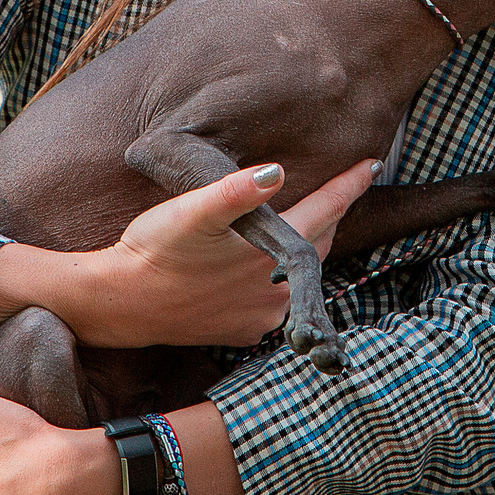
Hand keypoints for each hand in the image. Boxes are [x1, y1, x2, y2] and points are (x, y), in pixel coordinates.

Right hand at [76, 158, 379, 348]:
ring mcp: (263, 315)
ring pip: (301, 273)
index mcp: (272, 253)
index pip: (327, 211)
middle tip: (343, 188)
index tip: (373, 164)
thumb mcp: (193, 209)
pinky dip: (282, 277)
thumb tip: (276, 172)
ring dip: (309, 246)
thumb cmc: (155, 249)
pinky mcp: (244, 330)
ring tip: (312, 221)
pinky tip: (272, 266)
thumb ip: (235, 190)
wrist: (121, 303)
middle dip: (332, 214)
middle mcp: (277, 290)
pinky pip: (279, 299)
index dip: (350, 185)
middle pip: (319, 243)